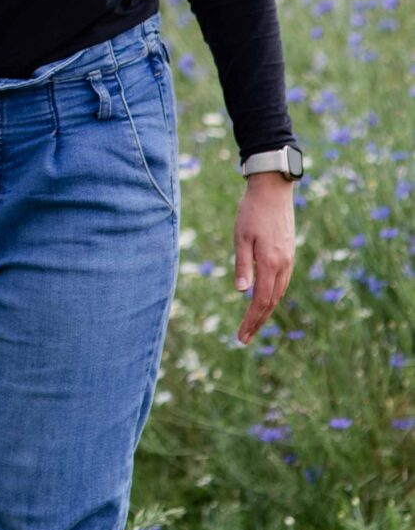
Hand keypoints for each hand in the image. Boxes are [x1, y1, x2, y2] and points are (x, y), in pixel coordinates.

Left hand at [233, 171, 296, 343]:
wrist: (273, 190)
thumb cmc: (251, 212)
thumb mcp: (241, 238)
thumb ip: (243, 265)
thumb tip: (242, 292)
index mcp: (270, 263)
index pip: (260, 301)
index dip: (251, 321)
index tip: (241, 337)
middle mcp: (283, 265)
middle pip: (271, 302)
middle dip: (257, 322)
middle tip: (244, 339)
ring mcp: (288, 260)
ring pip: (278, 293)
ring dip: (265, 311)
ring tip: (252, 324)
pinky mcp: (288, 253)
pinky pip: (281, 282)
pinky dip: (272, 296)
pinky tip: (264, 300)